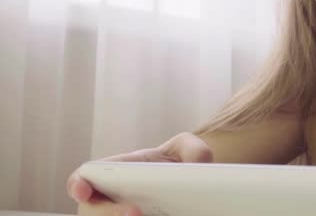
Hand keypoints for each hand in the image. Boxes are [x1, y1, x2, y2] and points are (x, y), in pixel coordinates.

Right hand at [67, 132, 213, 215]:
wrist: (191, 184)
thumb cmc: (180, 162)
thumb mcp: (187, 147)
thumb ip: (192, 149)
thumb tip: (196, 166)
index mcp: (117, 171)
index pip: (86, 176)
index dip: (78, 184)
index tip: (83, 190)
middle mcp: (112, 198)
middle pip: (93, 211)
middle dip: (108, 214)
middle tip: (135, 212)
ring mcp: (122, 213)